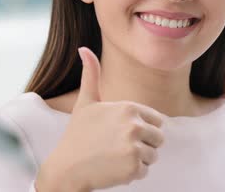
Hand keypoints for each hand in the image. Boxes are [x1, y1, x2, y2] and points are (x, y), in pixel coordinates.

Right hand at [35, 47, 164, 191]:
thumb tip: (83, 48)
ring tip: (115, 157)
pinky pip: (145, 171)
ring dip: (138, 160)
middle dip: (143, 145)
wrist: (65, 168)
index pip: (157, 120)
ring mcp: (134, 147)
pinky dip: (132, 174)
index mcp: (129, 107)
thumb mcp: (86, 103)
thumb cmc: (77, 135)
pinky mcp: (133, 167)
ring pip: (153, 156)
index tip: (121, 133)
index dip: (142, 129)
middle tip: (118, 148)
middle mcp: (134, 125)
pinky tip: (113, 169)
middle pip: (159, 138)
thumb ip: (91, 75)